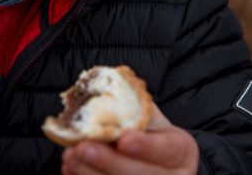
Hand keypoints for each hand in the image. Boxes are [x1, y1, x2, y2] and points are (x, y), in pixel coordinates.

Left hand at [61, 104, 198, 174]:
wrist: (155, 156)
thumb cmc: (147, 129)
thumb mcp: (147, 113)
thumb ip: (131, 105)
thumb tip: (101, 86)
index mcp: (181, 150)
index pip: (168, 149)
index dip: (146, 146)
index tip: (123, 140)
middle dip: (109, 162)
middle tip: (81, 148)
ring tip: (69, 158)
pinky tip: (71, 171)